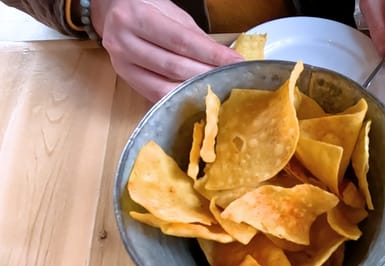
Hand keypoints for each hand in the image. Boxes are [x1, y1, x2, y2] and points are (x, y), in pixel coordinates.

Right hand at [90, 0, 243, 101]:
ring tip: (218, 89)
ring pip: (165, 85)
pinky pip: (155, 96)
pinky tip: (196, 97)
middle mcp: (124, 41)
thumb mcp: (171, 13)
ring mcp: (122, 64)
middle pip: (174, 66)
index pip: (182, 41)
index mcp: (136, 17)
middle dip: (207, 74)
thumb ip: (196, 36)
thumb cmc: (145, 9)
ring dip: (195, 90)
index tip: (235, 62)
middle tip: (231, 79)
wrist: (111, 13)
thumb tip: (225, 57)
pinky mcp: (125, 79)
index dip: (211, 54)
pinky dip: (179, 98)